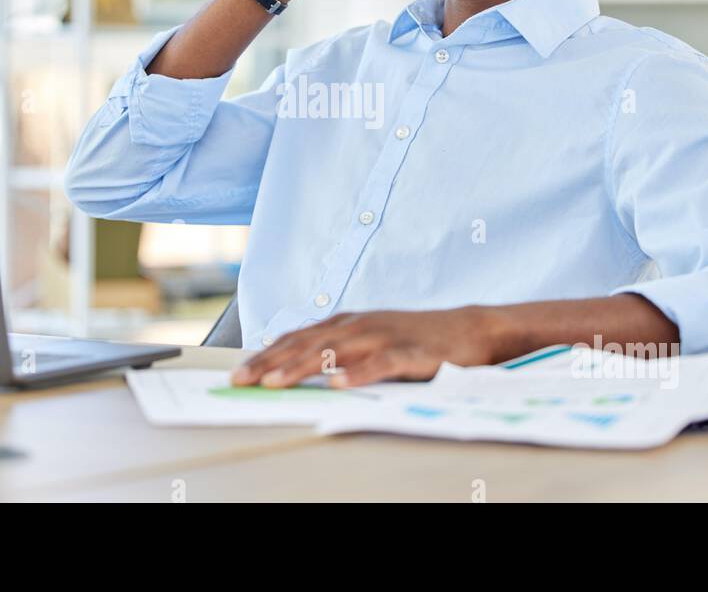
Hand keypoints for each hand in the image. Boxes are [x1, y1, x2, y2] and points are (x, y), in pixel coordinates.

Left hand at [230, 306, 501, 388]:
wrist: (469, 330)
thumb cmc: (415, 339)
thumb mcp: (369, 340)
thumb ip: (336, 350)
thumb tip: (295, 369)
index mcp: (346, 324)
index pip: (297, 338)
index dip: (265, 354)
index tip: (238, 374)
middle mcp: (359, 325)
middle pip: (307, 344)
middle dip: (270, 362)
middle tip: (242, 380)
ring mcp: (384, 336)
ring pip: (336, 351)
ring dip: (302, 366)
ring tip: (274, 382)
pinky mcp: (410, 352)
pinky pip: (381, 364)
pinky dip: (359, 373)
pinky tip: (339, 384)